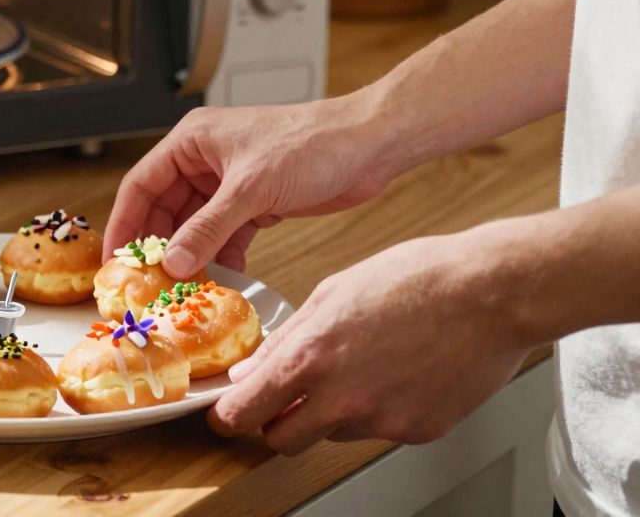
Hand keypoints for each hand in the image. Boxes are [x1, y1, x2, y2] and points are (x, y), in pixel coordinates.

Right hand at [105, 96, 403, 275]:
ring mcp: (230, 182)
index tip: (115, 259)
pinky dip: (222, 256)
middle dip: (159, 246)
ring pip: (195, 225)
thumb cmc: (313, 143)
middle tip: (147, 283)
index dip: (124, 223)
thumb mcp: (251, 189)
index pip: (141, 185)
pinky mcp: (255, 202)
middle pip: (165, 209)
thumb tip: (174, 262)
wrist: (369, 145)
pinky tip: (222, 278)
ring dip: (191, 255)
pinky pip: (225, 234)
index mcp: (193, 141)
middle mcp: (205, 160)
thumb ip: (208, 228)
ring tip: (182, 287)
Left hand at [207, 230, 533, 454]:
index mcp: (311, 358)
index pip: (245, 412)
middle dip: (278, 421)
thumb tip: (250, 370)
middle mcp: (341, 398)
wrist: (493, 292)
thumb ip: (286, 338)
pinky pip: (378, 431)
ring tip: (362, 366)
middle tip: (289, 396)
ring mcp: (381, 420)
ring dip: (332, 413)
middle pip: (282, 440)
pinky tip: (396, 373)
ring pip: (332, 435)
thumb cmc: (418, 278)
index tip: (227, 415)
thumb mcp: (332, 293)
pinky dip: (377, 411)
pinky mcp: (417, 431)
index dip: (229, 417)